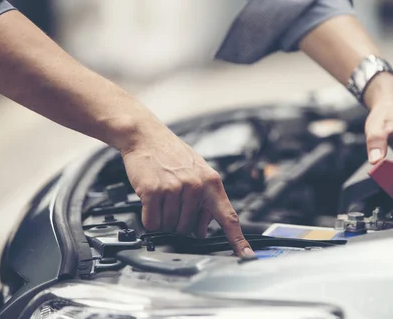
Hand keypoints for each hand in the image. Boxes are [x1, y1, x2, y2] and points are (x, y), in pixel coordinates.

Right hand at [120, 122, 253, 256]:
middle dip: (178, 221)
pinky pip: (152, 221)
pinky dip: (149, 216)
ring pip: (170, 227)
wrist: (146, 136)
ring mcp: (176, 188)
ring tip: (162, 197)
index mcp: (212, 182)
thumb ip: (204, 202)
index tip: (246, 255)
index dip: (237, 239)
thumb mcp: (197, 174)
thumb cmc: (172, 155)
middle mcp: (196, 186)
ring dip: (162, 218)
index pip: (228, 216)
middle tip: (172, 201)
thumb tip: (203, 231)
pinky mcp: (155, 191)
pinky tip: (149, 199)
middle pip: (189, 229)